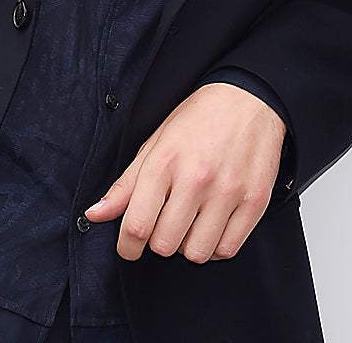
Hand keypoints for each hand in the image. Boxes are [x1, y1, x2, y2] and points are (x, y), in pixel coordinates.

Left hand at [85, 82, 285, 263]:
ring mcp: (228, 191)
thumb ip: (126, 184)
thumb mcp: (156, 143)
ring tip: (192, 223)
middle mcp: (197, 178)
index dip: (127, 246)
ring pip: (197, 253)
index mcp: (165, 162)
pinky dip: (216, 246)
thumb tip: (95, 214)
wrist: (250, 98)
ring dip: (189, 245)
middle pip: (165, 245)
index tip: (130, 247)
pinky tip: (213, 225)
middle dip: (160, 241)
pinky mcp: (255, 201)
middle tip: (166, 223)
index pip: (137, 226)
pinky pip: (227, 249)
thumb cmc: (199, 120)